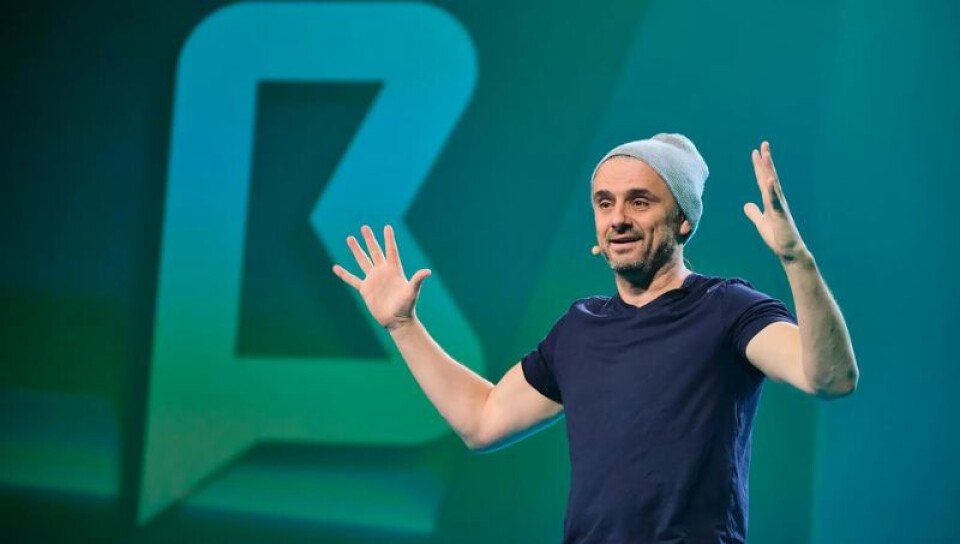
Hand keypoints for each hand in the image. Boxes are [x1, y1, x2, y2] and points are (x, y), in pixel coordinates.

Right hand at [331, 224, 431, 330]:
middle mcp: (383, 272)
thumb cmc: (407, 306)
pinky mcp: (365, 289)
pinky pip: (352, 279)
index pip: (391, 250)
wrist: (397, 320)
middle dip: (370, 240)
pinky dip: (344, 274)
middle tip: (364, 227)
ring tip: (350, 238)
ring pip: (363, 261)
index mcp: (394, 270)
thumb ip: (417, 280)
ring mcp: (373, 280)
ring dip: (356, 250)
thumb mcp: (412, 292)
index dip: (389, 239)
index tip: (387, 227)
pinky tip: (336, 267)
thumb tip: (427, 271)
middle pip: (375, 251)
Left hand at [743, 141, 809, 262]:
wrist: (788, 251)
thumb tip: (747, 205)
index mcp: (770, 200)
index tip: (755, 152)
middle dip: (766, 161)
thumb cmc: (777, 236)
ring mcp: (779, 206)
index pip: (762, 179)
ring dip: (769, 169)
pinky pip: (775, 200)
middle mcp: (776, 200)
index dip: (758, 166)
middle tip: (764, 144)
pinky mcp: (781, 215)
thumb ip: (754, 212)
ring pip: (773, 184)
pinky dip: (772, 190)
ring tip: (766, 155)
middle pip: (769, 176)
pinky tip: (769, 179)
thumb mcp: (761, 222)